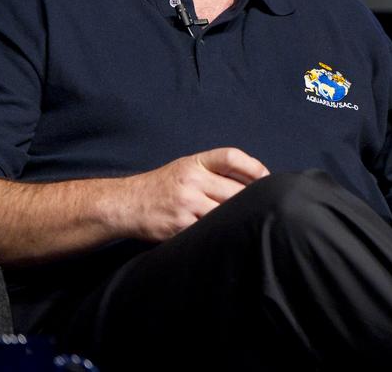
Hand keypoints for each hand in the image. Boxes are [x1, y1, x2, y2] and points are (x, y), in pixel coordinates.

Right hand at [121, 147, 268, 241]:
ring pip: (225, 212)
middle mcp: (191, 179)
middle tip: (261, 208)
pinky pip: (209, 230)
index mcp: (195, 162)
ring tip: (247, 223)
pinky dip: (221, 232)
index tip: (266, 178)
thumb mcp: (187, 168)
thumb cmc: (163, 186)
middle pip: (235, 190)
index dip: (254, 167)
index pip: (231, 157)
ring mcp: (186, 203)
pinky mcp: (180, 225)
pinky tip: (226, 234)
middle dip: (249, 200)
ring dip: (237, 218)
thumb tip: (255, 181)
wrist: (126, 204)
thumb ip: (215, 171)